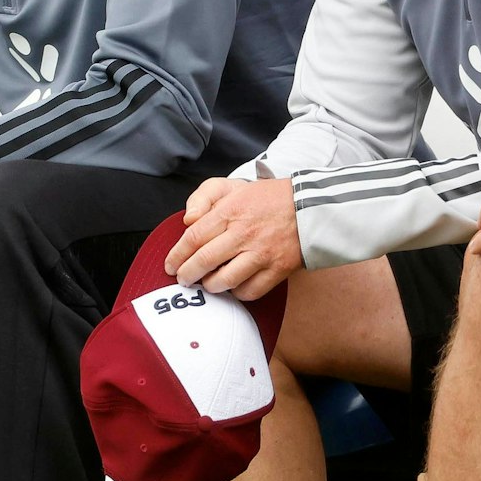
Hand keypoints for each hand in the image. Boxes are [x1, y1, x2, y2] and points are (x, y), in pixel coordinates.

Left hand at [162, 176, 302, 299]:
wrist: (310, 206)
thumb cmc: (268, 198)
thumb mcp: (233, 187)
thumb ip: (204, 198)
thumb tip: (187, 220)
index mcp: (231, 210)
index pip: (194, 237)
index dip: (177, 255)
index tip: (170, 265)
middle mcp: (244, 233)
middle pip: (204, 261)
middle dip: (187, 274)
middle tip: (182, 279)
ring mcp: (262, 253)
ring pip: (225, 280)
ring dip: (210, 286)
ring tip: (206, 283)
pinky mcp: (278, 269)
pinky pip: (250, 291)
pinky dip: (237, 293)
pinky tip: (233, 287)